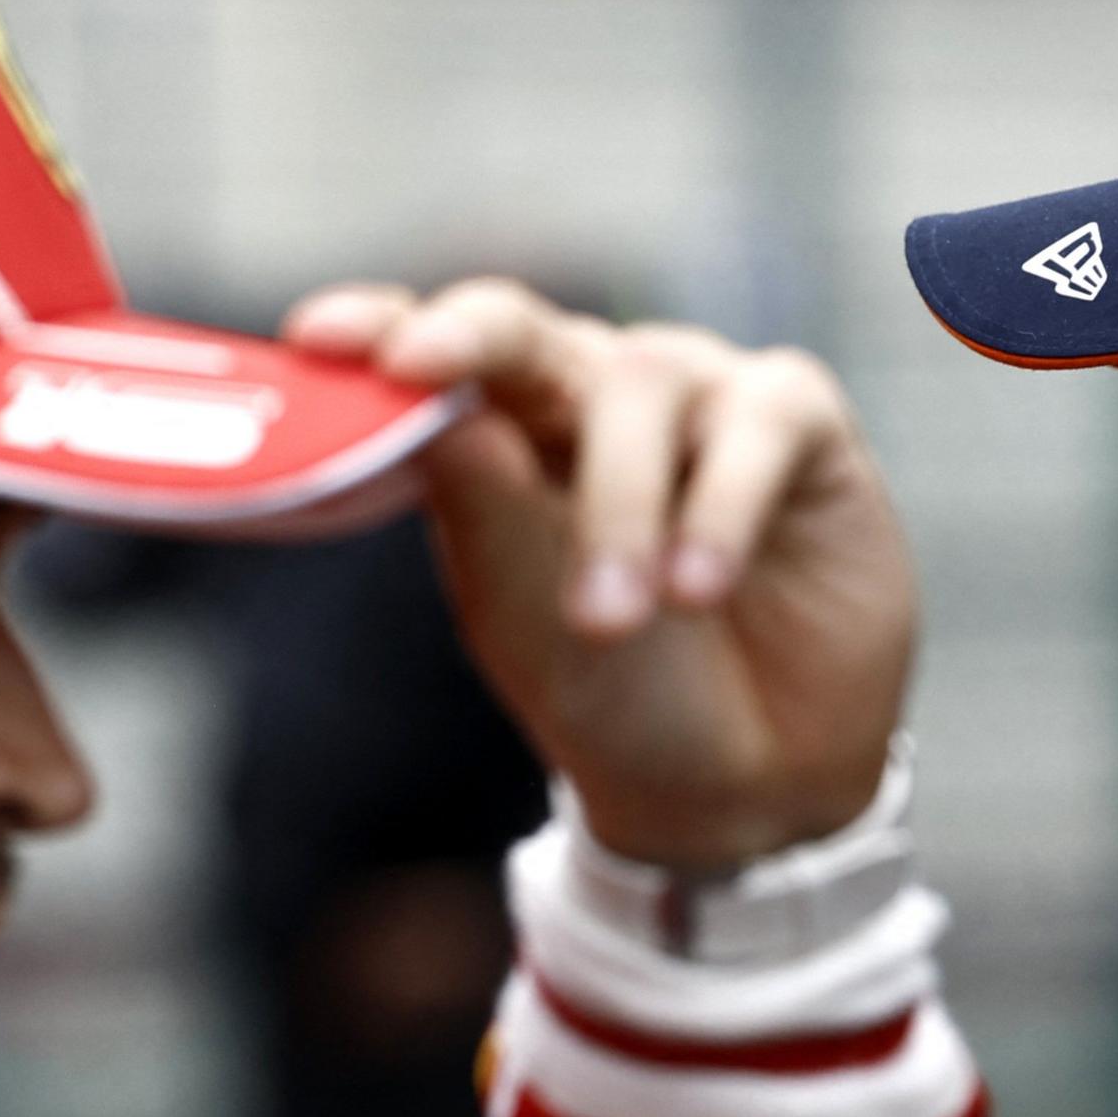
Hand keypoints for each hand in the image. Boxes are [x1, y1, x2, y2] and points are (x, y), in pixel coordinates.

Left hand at [284, 278, 916, 874]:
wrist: (746, 787)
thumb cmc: (618, 694)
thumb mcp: (526, 617)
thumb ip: (485, 512)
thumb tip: (438, 414)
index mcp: (508, 432)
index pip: (436, 356)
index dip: (380, 330)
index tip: (317, 338)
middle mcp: (599, 394)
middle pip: (529, 329)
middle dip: (469, 342)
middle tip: (417, 369)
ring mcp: (703, 401)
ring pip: (645, 381)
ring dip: (618, 502)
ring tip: (612, 618)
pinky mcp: (800, 424)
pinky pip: (761, 419)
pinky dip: (724, 504)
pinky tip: (699, 587)